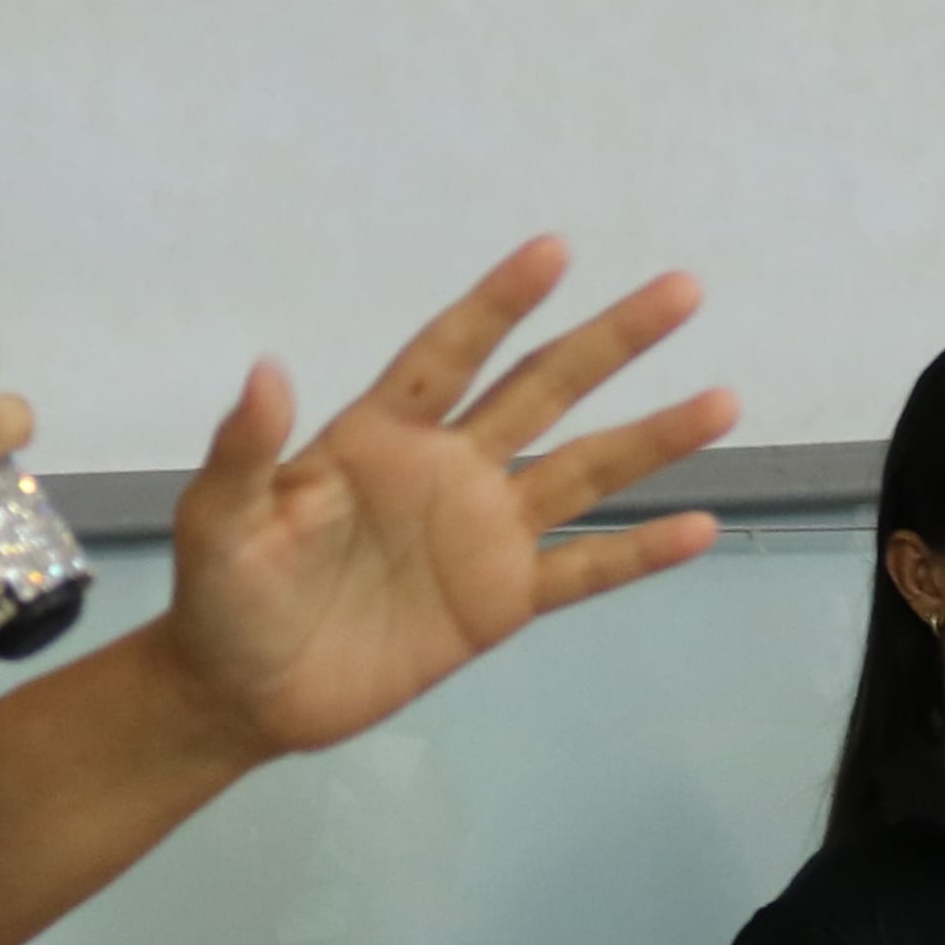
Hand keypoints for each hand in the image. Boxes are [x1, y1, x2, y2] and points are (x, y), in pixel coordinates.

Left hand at [156, 243, 732, 758]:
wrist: (244, 695)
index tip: (556, 248)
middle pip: (543, 389)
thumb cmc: (226, 597)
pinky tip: (699, 528)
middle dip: (611, 341)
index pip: (451, 353)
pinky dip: (638, 554)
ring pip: (583, 471)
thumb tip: (265, 368)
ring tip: (723, 399)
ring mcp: (482, 534)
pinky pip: (582, 572)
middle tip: (683, 289)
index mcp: (380, 435)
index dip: (500, 302)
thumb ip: (247, 448)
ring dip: (651, 437)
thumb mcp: (221, 519)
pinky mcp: (500, 602)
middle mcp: (448, 469)